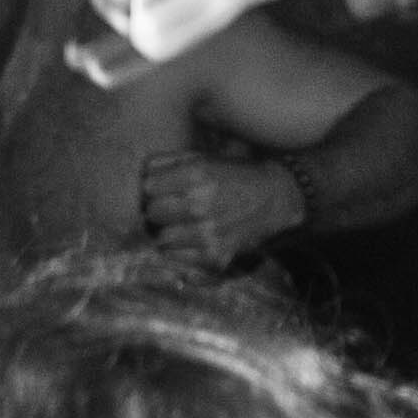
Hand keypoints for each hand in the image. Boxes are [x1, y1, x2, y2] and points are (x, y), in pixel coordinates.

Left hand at [141, 150, 306, 267]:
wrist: (276, 199)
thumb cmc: (235, 175)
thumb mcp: (204, 158)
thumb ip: (168, 162)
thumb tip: (141, 174)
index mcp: (195, 175)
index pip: (147, 187)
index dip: (154, 188)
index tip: (163, 190)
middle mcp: (200, 205)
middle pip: (152, 214)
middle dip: (159, 211)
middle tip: (172, 209)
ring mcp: (207, 233)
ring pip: (161, 240)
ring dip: (169, 234)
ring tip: (183, 226)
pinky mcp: (215, 256)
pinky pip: (178, 259)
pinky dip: (182, 253)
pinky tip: (194, 241)